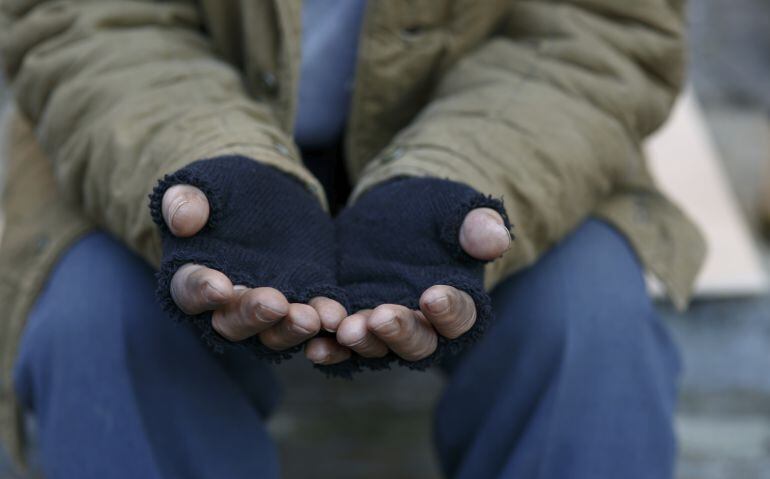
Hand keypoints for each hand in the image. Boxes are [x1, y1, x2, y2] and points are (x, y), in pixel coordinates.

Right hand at [151, 157, 347, 355]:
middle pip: (233, 322)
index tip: (220, 286)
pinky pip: (313, 316)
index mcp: (194, 276)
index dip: (202, 291)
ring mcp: (267, 307)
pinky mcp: (303, 298)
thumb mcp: (204, 185)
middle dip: (253, 315)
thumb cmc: (223, 189)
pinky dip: (323, 317)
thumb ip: (186, 200)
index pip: (190, 290)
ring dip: (291, 328)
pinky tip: (335, 316)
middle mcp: (228, 304)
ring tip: (311, 318)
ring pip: (274, 331)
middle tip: (274, 304)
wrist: (267, 190)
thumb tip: (183, 222)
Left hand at [305, 206, 509, 364]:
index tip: (434, 296)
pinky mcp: (354, 321)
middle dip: (400, 332)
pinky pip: (342, 344)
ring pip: (377, 347)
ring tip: (346, 329)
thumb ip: (477, 225)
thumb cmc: (437, 213)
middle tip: (381, 316)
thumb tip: (497, 238)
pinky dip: (330, 348)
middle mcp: (424, 327)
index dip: (449, 310)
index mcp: (458, 304)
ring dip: (362, 342)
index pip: (461, 316)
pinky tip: (316, 345)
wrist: (396, 213)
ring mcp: (386, 329)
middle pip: (418, 342)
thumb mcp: (457, 210)